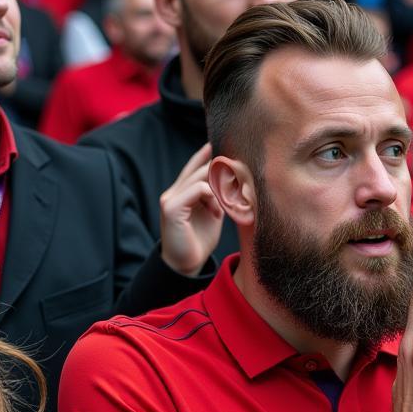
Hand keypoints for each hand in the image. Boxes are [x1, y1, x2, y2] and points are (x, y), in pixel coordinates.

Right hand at [159, 143, 223, 275]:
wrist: (186, 265)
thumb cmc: (200, 241)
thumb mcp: (213, 213)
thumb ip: (218, 196)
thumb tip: (234, 180)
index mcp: (182, 192)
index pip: (194, 166)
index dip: (207, 154)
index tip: (223, 146)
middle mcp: (174, 191)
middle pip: (201, 168)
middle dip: (223, 172)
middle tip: (242, 178)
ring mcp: (170, 198)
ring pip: (201, 176)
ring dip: (220, 188)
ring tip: (227, 205)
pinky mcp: (171, 208)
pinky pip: (198, 189)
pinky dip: (213, 197)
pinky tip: (217, 212)